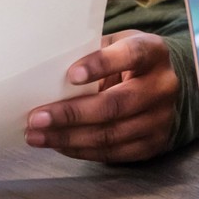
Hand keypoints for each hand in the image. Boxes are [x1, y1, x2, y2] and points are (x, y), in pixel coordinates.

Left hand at [24, 31, 180, 162]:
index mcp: (152, 52)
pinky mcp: (152, 144)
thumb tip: (44, 73)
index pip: (129, 55)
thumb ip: (89, 53)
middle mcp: (162, 86)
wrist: (162, 86)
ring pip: (110, 134)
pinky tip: (58, 144)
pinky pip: (112, 153)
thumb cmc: (126, 61)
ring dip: (68, 137)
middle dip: (71, 114)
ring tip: (37, 135)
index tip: (71, 75)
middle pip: (115, 104)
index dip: (101, 65)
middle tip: (37, 117)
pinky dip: (80, 150)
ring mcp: (160, 119)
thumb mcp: (115, 45)